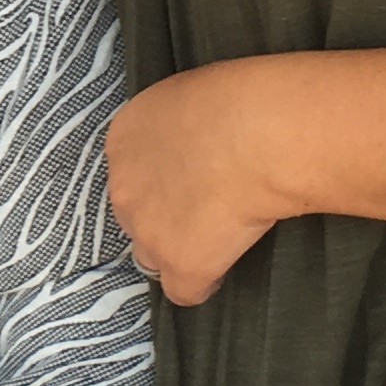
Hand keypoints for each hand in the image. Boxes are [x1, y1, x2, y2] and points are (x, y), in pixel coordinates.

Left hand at [106, 62, 291, 305]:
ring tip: (217, 240)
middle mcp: (124, 185)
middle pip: (135, 215)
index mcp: (125, 137)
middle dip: (164, 216)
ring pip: (153, 254)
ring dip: (178, 250)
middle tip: (207, 209)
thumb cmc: (242, 99)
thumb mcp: (192, 95)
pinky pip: (184, 291)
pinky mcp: (180, 263)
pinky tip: (224, 269)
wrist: (261, 134)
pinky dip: (204, 282)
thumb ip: (179, 125)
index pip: (132, 172)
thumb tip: (198, 143)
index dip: (163, 180)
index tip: (193, 180)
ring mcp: (147, 229)